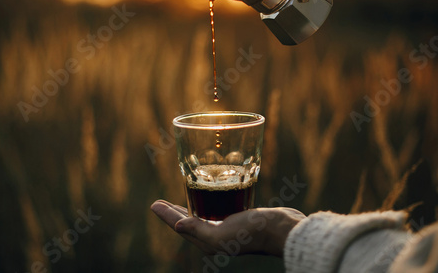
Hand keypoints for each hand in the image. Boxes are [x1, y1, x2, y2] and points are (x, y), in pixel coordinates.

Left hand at [150, 200, 304, 256]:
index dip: (166, 216)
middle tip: (160, 203)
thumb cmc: (254, 232)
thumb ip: (199, 230)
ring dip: (190, 208)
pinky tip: (213, 197)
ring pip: (203, 217)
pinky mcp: (240, 219)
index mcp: (209, 241)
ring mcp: (229, 228)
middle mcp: (217, 236)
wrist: (283, 229)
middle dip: (173, 213)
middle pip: (189, 223)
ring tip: (182, 199)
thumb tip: (177, 225)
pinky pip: (218, 211)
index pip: (181, 226)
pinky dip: (209, 204)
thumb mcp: (223, 233)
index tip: (154, 204)